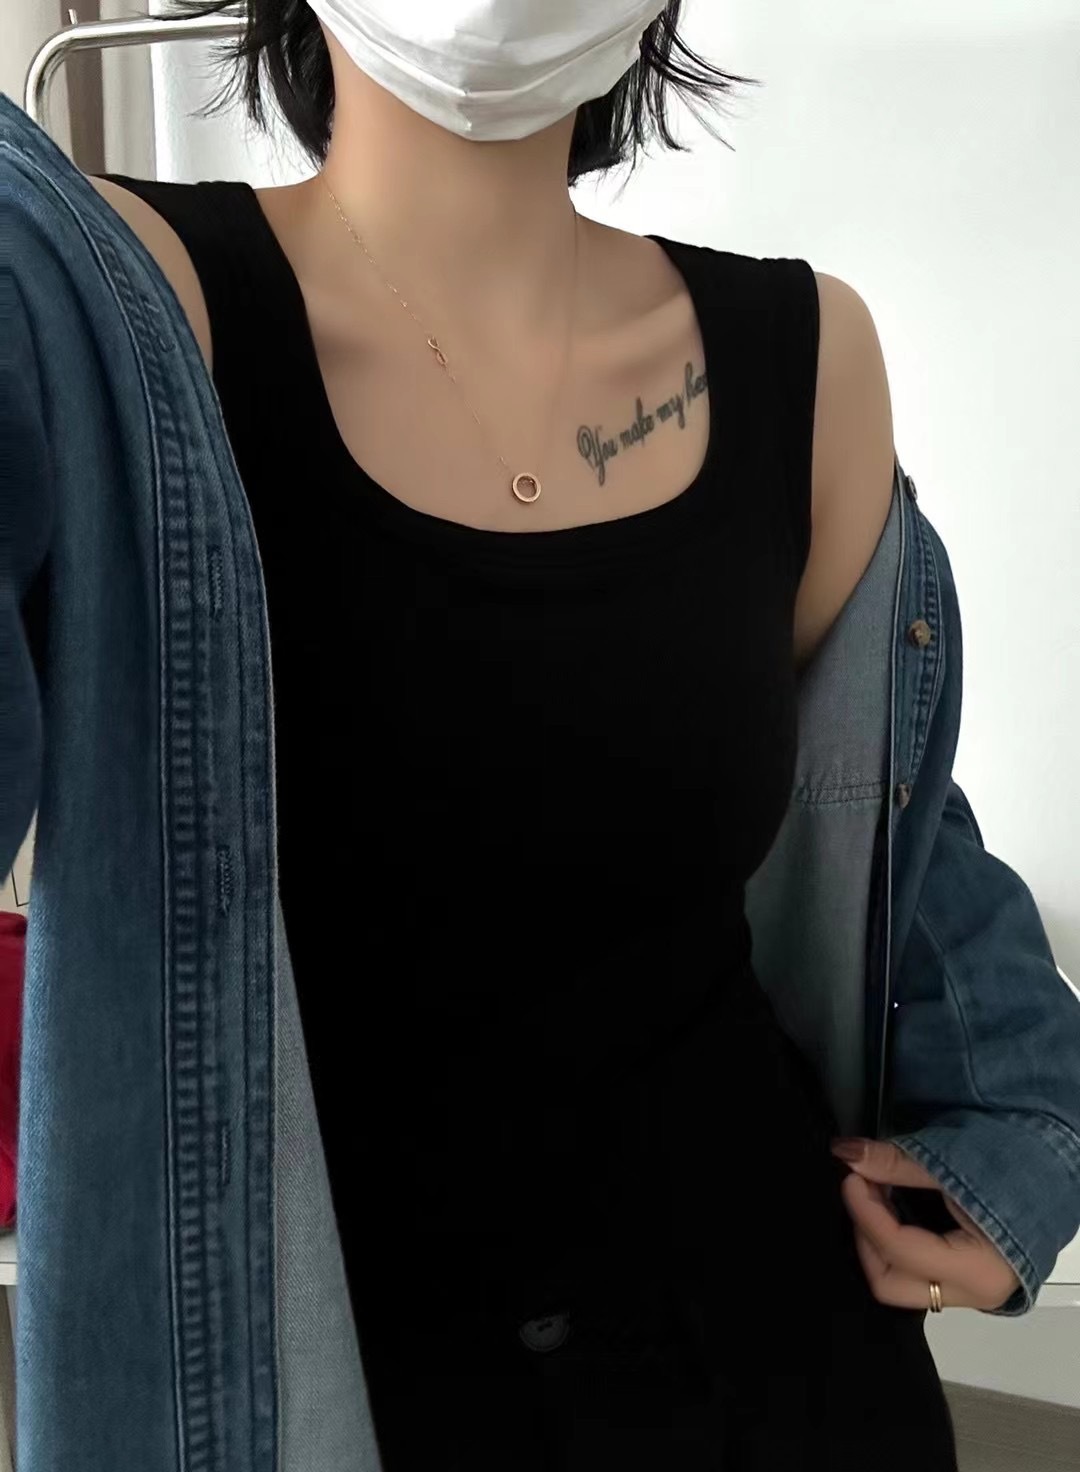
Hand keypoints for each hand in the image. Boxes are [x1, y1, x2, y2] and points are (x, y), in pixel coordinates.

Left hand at [829, 1137, 1021, 1311]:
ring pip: (898, 1283)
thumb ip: (896, 1162)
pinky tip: (892, 1208)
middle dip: (865, 1235)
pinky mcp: (963, 1281)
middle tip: (860, 1189)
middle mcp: (972, 1294)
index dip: (864, 1210)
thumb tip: (846, 1153)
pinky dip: (894, 1242)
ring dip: (876, 1238)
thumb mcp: (954, 1160)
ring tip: (876, 1193)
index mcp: (977, 1269)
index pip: (898, 1248)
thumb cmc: (1017, 1165)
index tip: (849, 1174)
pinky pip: (913, 1273)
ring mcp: (968, 1293)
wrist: (1058, 1167)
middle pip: (890, 1282)